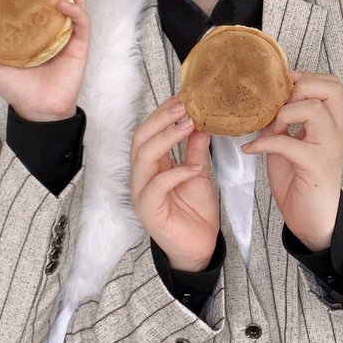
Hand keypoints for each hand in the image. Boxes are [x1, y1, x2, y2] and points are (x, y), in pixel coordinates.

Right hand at [130, 96, 219, 272]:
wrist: (199, 247)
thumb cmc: (195, 212)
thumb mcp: (199, 173)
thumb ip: (196, 150)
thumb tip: (202, 123)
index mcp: (152, 165)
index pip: (150, 131)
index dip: (164, 112)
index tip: (184, 96)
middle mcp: (142, 176)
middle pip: (141, 138)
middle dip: (162, 118)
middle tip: (184, 105)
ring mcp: (142, 192)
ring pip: (143, 156)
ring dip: (167, 138)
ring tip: (189, 125)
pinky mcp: (148, 209)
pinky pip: (157, 185)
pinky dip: (176, 172)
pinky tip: (194, 167)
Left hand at [242, 72, 342, 251]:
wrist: (313, 220)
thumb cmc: (301, 180)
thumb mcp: (292, 143)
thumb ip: (284, 122)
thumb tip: (262, 104)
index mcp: (333, 124)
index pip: (333, 85)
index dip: (308, 78)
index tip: (284, 87)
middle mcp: (337, 132)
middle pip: (331, 89)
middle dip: (299, 89)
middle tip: (280, 107)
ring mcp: (329, 148)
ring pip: (313, 110)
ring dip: (284, 114)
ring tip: (270, 128)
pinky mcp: (315, 166)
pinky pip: (287, 143)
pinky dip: (264, 142)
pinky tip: (251, 149)